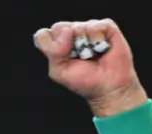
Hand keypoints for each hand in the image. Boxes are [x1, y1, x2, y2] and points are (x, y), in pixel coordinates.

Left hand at [33, 19, 148, 116]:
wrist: (108, 87)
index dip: (50, 46)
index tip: (62, 59)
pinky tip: (102, 49)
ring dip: (85, 46)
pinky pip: (95, 26)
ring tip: (92, 55)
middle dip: (67, 46)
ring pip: (77, 27)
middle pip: (59, 27)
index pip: (43, 35)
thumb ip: (53, 51)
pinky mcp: (105, 27)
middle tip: (79, 58)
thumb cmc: (83, 80)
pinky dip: (97, 40)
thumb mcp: (60, 71)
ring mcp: (88, 28)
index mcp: (57, 43)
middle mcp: (71, 33)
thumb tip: (68, 31)